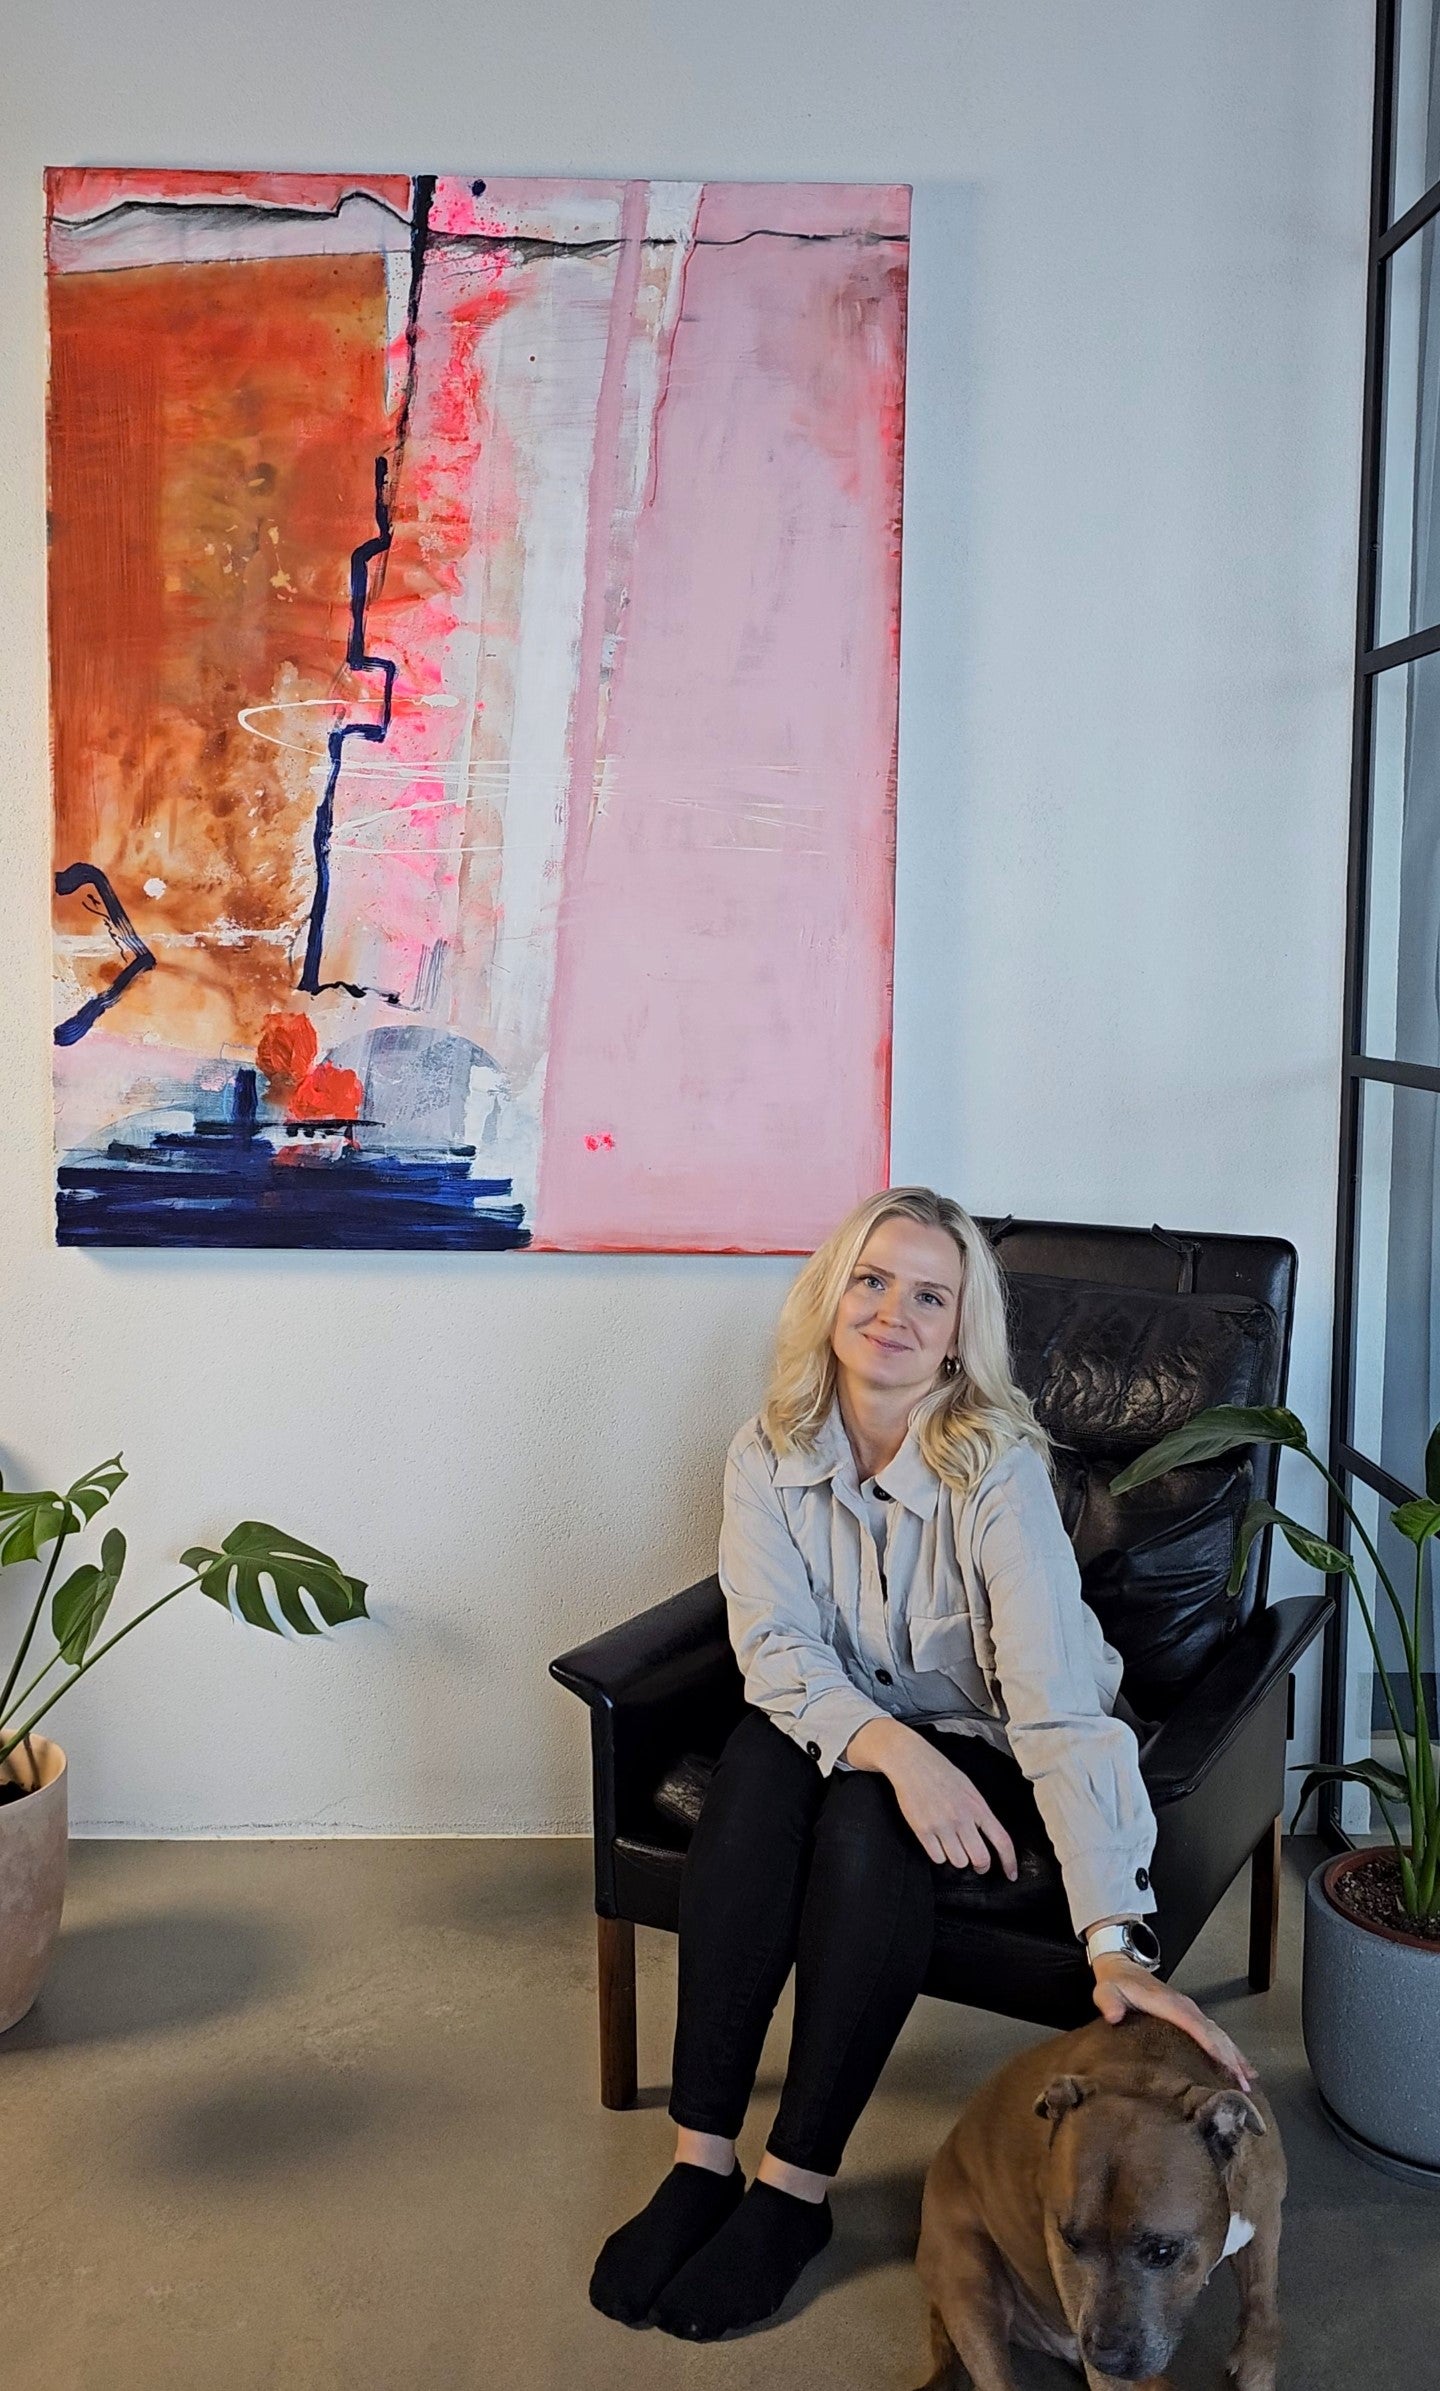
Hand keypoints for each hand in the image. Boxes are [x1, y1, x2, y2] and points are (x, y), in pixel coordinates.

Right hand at [846, 1718, 1017, 1876]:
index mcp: (978, 1806)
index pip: (1002, 1840)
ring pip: (958, 1862)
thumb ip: (979, 1813)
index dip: (1009, 1862)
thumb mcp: (969, 1788)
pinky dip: (939, 1855)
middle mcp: (962, 1818)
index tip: (1011, 1875)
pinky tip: (937, 1842)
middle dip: (980, 1866)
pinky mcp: (922, 1830)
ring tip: (952, 1845)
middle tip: (977, 1863)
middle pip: (980, 1858)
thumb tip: (989, 1837)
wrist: (911, 1762)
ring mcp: (941, 1825)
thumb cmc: (941, 1772)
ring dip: (957, 1858)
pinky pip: (937, 1858)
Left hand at [1090, 1953, 1255, 2090]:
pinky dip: (1230, 2050)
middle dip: (1231, 2059)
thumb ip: (1109, 2002)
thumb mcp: (1107, 1991)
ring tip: (1248, 2081)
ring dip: (1235, 2057)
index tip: (1227, 2067)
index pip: (1195, 2027)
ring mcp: (1191, 2011)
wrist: (1123, 1968)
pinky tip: (1240, 2065)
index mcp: (1169, 2004)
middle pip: (1214, 2034)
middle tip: (1243, 2086)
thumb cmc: (1117, 1983)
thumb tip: (1113, 2015)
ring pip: (1219, 2035)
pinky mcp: (1191, 2017)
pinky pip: (1215, 2034)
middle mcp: (1186, 2007)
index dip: (1212, 2047)